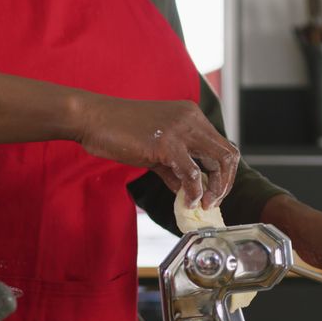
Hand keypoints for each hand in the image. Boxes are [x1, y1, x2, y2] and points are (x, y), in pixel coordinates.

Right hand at [76, 95, 238, 208]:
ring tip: (202, 204)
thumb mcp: (155, 148)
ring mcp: (181, 129)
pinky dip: (193, 192)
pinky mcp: (166, 143)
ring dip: (215, 189)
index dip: (223, 173)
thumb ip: (174, 168)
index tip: (213, 192)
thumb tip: (188, 191)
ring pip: (218, 161)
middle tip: (213, 202)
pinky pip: (192, 173)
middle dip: (224, 183)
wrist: (93, 118)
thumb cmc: (119, 131)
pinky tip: (187, 201)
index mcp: (191, 115)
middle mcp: (191, 118)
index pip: (222, 145)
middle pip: (228, 153)